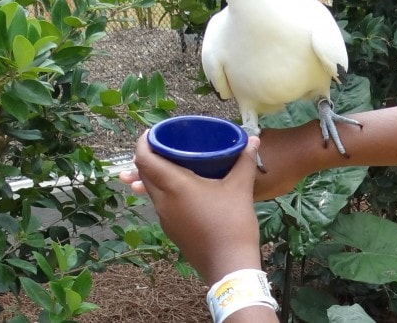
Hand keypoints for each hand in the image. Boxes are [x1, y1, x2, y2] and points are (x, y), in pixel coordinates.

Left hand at [130, 131, 263, 284]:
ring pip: (150, 190)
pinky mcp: (171, 230)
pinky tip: (182, 189)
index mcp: (174, 186)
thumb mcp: (240, 188)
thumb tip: (253, 139)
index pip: (144, 159)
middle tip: (164, 145)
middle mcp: (162, 201)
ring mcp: (164, 218)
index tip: (152, 132)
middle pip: (144, 173)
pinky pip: (160, 203)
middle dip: (148, 156)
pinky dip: (164, 190)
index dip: (143, 143)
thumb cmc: (232, 222)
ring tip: (172, 164)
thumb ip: (245, 161)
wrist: (229, 265)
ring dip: (154, 175)